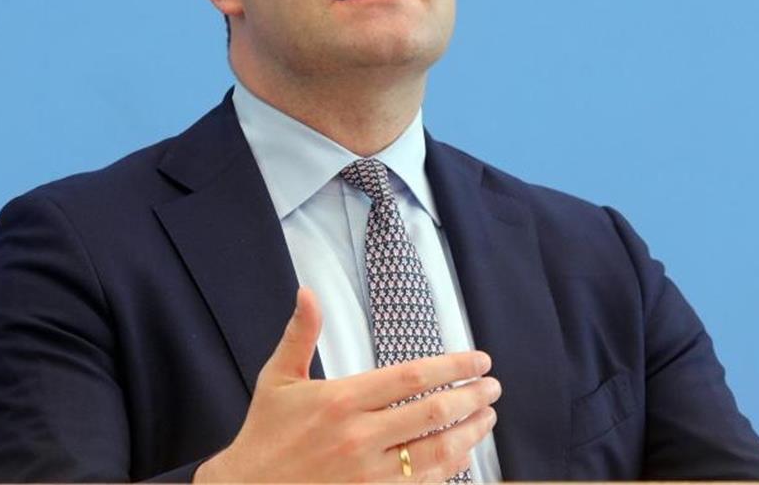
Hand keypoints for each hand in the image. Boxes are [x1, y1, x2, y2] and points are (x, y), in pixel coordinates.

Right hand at [194, 287, 500, 482]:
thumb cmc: (264, 434)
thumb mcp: (279, 379)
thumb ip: (300, 335)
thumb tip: (307, 292)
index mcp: (340, 400)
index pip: (412, 377)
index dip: (453, 366)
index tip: (479, 360)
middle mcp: (358, 438)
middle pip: (433, 413)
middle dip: (472, 397)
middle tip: (493, 388)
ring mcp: (367, 476)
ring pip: (436, 452)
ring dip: (470, 433)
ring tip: (488, 417)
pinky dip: (450, 469)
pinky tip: (463, 454)